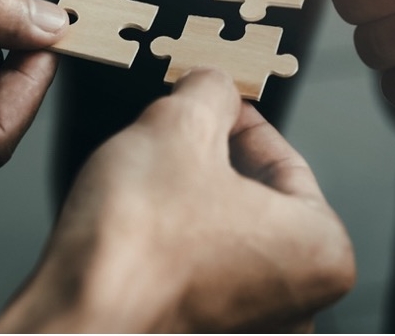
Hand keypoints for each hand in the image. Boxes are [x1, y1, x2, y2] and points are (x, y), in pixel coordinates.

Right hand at [0, 69, 354, 332]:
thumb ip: (210, 90)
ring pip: (225, 230)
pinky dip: (176, 236)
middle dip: (212, 155)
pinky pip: (201, 266)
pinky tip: (141, 220)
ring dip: (191, 193)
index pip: (284, 159)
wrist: (74, 318)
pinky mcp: (207, 332)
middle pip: (256, 197)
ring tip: (152, 172)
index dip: (240, 118)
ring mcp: (252, 325)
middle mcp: (298, 302)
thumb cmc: (135, 242)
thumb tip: (214, 83)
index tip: (214, 101)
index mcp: (320, 251)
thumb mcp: (178, 126)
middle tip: (176, 128)